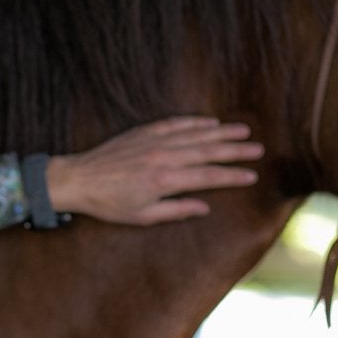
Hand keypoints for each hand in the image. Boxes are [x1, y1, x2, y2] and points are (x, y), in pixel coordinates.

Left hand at [43, 117, 261, 224]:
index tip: (252, 176)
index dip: (232, 176)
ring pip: (195, 134)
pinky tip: (210, 122)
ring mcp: (154, 141)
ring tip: (244, 131)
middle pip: (208, 151)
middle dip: (236, 150)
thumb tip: (204, 207)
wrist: (78, 179)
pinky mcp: (144, 132)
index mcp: (165, 180)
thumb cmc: (108, 203)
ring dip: (221, 132)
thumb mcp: (142, 215)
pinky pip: (175, 124)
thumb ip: (176, 211)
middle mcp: (163, 157)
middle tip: (258, 148)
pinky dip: (194, 122)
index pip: (208, 177)